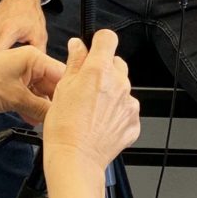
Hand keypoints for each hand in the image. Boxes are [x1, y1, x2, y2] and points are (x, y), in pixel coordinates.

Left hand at [0, 47, 65, 125]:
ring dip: (43, 108)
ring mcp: (20, 74)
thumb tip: (59, 120)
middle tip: (63, 122)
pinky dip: (32, 108)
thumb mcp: (16, 98)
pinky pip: (29, 97)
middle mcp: (30, 62)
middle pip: (53, 85)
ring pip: (41, 93)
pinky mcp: (11, 84)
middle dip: (56, 103)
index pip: (63, 74)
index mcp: (34, 57)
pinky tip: (33, 121)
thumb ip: (42, 109)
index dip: (71, 93)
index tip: (78, 112)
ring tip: (48, 124)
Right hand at [44, 31, 140, 171]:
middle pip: (116, 63)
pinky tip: (101, 122)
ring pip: (122, 87)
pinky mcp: (134, 121)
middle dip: (104, 70)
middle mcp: (118, 83)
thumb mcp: (62, 88)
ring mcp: (129, 103)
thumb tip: (78, 45)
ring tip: (92, 110)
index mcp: (98, 70)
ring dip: (111, 92)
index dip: (98, 42)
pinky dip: (117, 112)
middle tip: (86, 88)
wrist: (76, 159)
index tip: (93, 50)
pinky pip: (128, 108)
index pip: (108, 38)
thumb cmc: (64, 127)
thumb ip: (74, 62)